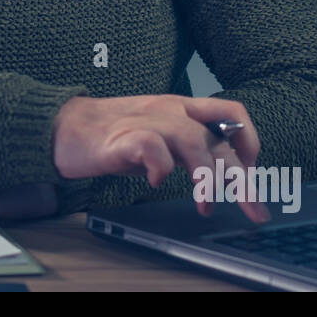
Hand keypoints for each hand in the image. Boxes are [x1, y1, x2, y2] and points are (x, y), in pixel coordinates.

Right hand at [53, 93, 270, 222]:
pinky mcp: (120, 138)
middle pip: (218, 138)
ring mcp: (145, 122)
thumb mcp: (161, 134)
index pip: (230, 114)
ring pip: (192, 140)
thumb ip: (189, 146)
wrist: (62, 126)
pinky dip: (160, 166)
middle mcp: (169, 111)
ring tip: (205, 204)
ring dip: (206, 176)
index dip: (248, 142)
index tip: (252, 172)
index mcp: (182, 109)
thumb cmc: (112, 134)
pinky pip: (150, 146)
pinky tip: (157, 183)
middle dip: (241, 177)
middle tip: (253, 208)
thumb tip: (224, 171)